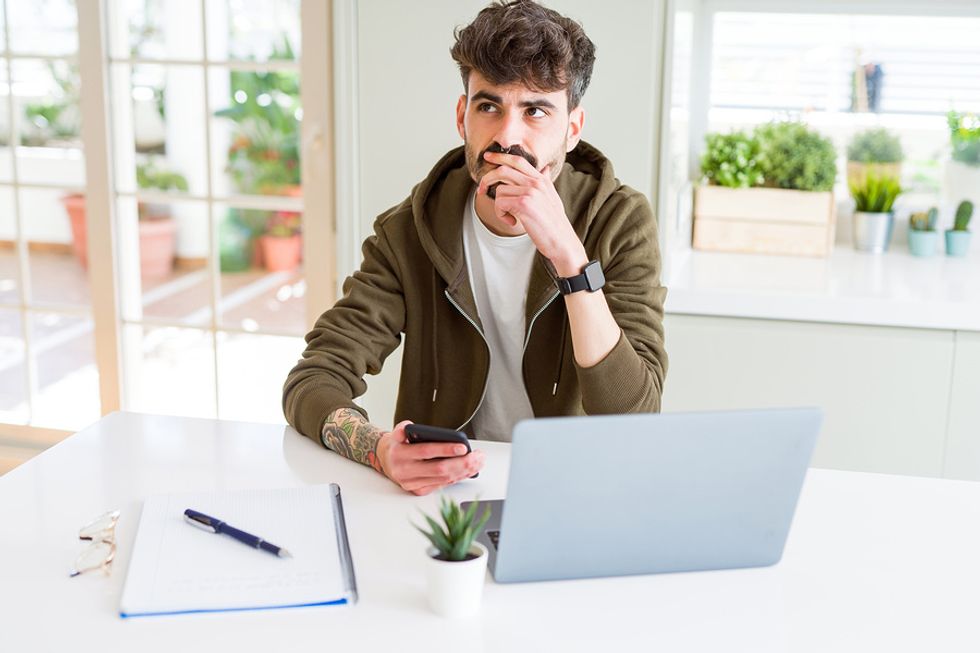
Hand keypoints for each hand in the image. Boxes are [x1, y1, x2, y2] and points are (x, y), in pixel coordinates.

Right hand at [375, 421, 485, 495]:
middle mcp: (405, 471)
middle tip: (477, 457)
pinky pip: (442, 485)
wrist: (387, 461)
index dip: (445, 449)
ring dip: (464, 471)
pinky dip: (457, 478)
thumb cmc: (399, 445)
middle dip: (461, 463)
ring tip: (478, 462)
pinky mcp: (419, 491)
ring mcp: (412, 483)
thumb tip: (409, 428)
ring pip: (443, 479)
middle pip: (438, 469)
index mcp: (399, 454)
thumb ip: (403, 428)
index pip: (425, 451)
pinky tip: (468, 471)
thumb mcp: (398, 432)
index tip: (463, 447)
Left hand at [477, 151, 587, 276]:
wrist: (562, 242)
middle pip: (503, 170)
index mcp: (542, 180)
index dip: (500, 156)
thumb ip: (545, 182)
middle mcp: (536, 182)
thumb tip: (545, 169)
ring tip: (511, 217)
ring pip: (499, 190)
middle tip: (480, 190)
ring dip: (499, 206)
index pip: (518, 160)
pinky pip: (499, 203)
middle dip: (487, 179)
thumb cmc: (555, 224)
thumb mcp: (552, 198)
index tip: (487, 156)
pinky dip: (501, 215)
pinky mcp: (524, 204)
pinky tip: (512, 222)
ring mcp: (530, 192)